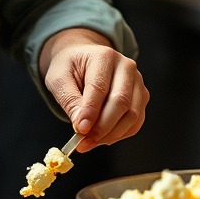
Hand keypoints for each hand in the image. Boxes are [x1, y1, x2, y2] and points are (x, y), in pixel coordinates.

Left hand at [39, 28, 148, 154]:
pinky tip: (102, 138)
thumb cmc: (70, 67)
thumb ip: (69, 100)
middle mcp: (126, 66)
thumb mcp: (59, 78)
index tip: (80, 130)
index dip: (90, 111)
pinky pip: (136, 122)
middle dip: (102, 127)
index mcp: (103, 56)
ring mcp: (137, 82)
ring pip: (132, 115)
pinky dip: (119, 135)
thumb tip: (82, 126)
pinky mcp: (141, 97)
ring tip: (89, 142)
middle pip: (121, 102)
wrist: (82, 60)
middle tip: (83, 142)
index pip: (99, 87)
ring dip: (110, 135)